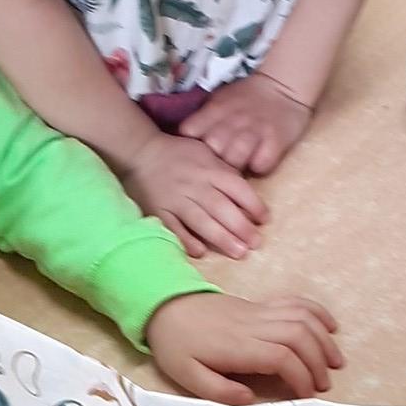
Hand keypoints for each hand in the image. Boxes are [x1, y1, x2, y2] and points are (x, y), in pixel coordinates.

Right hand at [126, 134, 267, 262]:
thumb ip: (225, 172)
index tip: (264, 220)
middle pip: (221, 208)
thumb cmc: (179, 154)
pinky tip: (200, 252)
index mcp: (209, 169)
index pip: (237, 187)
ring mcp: (175, 199)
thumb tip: (247, 196)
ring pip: (201, 220)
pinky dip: (186, 240)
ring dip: (221, 238)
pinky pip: (173, 227)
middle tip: (255, 243)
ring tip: (238, 252)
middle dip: (241, 227)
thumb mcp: (206, 153)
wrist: (141, 152)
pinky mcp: (158, 211)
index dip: (253, 204)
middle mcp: (194, 185)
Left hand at [147, 291, 342, 405]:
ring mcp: (259, 311)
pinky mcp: (260, 305)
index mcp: (237, 346)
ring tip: (335, 362)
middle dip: (318, 361)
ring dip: (323, 339)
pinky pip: (295, 302)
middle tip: (324, 385)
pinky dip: (317, 312)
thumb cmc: (176, 346)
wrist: (164, 306)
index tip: (307, 396)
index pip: (281, 357)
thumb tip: (251, 398)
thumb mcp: (186, 376)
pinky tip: (330, 327)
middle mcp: (253, 325)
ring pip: (302, 317)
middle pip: (299, 336)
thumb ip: (219, 391)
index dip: (300, 376)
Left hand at [180, 74, 312, 175]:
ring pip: (235, 160)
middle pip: (212, 149)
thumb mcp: (220, 100)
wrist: (283, 86)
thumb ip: (204, 118)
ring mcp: (255, 131)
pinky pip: (261, 165)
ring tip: (240, 167)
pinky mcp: (276, 141)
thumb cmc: (247, 97)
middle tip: (220, 165)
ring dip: (236, 167)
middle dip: (214, 160)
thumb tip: (184, 139)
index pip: (189, 132)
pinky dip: (259, 168)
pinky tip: (258, 163)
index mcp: (216, 109)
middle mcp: (233, 120)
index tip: (195, 152)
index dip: (190, 145)